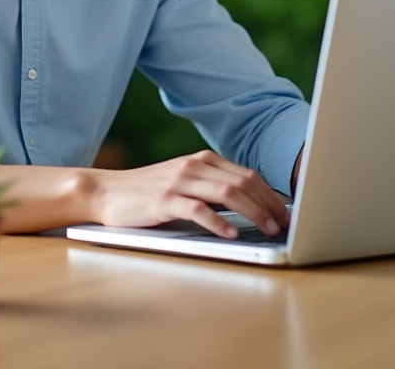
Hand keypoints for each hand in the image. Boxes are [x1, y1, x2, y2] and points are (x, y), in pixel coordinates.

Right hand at [89, 150, 290, 238]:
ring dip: (253, 212)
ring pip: (227, 193)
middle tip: (284, 226)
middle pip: (243, 182)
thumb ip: (212, 187)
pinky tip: (232, 234)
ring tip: (267, 230)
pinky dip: (219, 222)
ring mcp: (179, 181)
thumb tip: (251, 206)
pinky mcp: (164, 199)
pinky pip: (198, 209)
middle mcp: (194, 166)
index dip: (271, 195)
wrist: (107, 191)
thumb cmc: (149, 192)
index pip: (247, 175)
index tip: (287, 214)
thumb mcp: (184, 183)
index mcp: (203, 160)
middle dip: (269, 205)